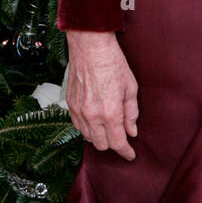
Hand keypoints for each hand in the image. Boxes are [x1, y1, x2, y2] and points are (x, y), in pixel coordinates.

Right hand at [65, 30, 138, 159]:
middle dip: (113, 144)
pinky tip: (95, 120)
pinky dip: (87, 128)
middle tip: (121, 137)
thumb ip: (131, 112)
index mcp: (110, 112)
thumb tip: (132, 130)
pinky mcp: (70, 105)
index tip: (130, 155)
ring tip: (109, 127)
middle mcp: (92, 115)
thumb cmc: (113, 63)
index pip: (117, 143)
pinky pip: (78, 126)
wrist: (90, 47)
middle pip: (101, 145)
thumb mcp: (130, 87)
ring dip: (99, 137)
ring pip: (88, 137)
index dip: (126, 152)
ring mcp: (78, 111)